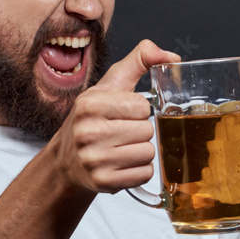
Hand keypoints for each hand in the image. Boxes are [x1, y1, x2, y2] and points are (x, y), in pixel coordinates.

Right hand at [50, 40, 180, 192]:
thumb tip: (172, 56)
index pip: (141, 107)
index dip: (139, 110)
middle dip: (141, 131)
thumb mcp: (111, 84)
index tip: (124, 113)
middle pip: (146, 131)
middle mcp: (87, 132)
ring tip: (123, 148)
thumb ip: (140, 60)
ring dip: (142, 151)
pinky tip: (123, 164)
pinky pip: (144, 174)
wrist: (68, 159)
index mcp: (89, 104)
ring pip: (148, 153)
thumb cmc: (94, 118)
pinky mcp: (103, 182)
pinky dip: (139, 170)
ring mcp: (94, 160)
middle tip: (123, 133)